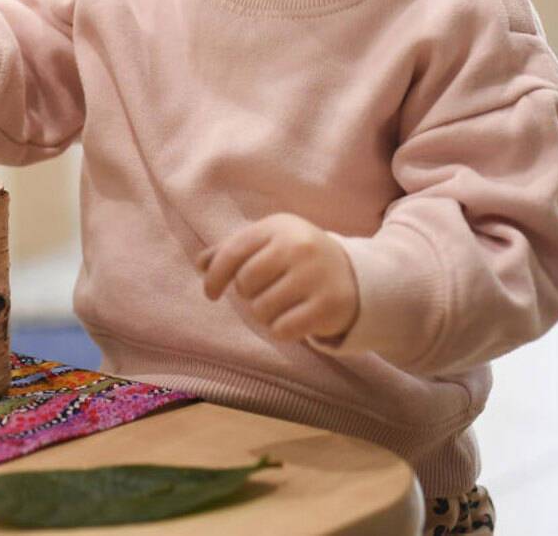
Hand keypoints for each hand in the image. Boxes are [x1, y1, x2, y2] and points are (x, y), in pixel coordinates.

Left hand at [197, 213, 358, 342]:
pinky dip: (282, 330)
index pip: (232, 253)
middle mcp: (298, 246)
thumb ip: (233, 251)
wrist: (356, 275)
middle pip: (245, 284)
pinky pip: (282, 329)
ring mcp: (315, 275)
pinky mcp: (328, 305)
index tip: (210, 293)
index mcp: (278, 227)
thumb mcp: (270, 244)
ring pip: (261, 310)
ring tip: (284, 304)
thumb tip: (201, 264)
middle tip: (268, 291)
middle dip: (249, 294)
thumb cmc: (299, 259)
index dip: (214, 276)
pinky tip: (295, 318)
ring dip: (265, 314)